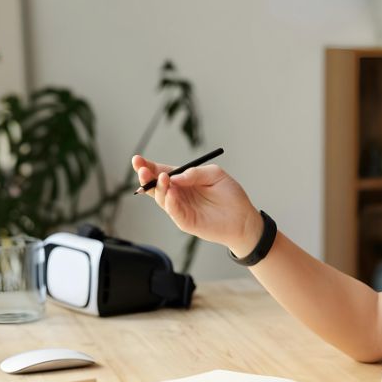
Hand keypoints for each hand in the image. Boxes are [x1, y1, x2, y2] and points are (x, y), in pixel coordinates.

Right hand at [132, 154, 262, 254]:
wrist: (244, 218)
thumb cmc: (230, 195)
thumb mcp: (215, 174)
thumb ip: (195, 172)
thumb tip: (176, 176)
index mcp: (182, 181)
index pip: (160, 172)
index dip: (148, 166)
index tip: (137, 159)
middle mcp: (178, 194)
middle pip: (155, 185)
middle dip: (146, 176)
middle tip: (142, 169)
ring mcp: (180, 208)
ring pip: (161, 198)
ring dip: (159, 187)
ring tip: (163, 178)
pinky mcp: (185, 221)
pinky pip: (173, 211)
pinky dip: (170, 202)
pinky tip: (171, 193)